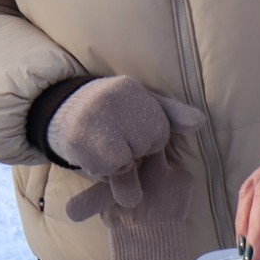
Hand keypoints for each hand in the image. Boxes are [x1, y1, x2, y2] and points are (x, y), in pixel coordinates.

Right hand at [48, 76, 202, 206]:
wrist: (60, 118)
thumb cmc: (109, 116)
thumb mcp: (140, 109)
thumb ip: (171, 116)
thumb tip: (199, 123)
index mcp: (129, 88)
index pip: (160, 131)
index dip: (146, 141)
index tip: (126, 130)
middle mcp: (111, 98)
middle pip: (146, 145)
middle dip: (132, 151)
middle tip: (113, 140)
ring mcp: (93, 117)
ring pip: (127, 160)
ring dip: (118, 164)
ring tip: (103, 147)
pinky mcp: (79, 138)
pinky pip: (109, 169)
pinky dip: (103, 170)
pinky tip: (92, 154)